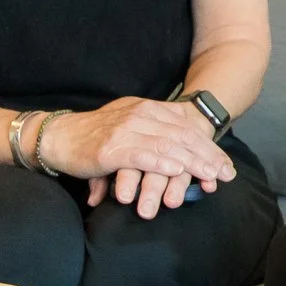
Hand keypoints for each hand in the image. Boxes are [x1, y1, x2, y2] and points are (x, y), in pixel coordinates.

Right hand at [43, 98, 233, 220]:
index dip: (209, 147)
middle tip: (227, 174)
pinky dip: (162, 164)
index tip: (226, 165)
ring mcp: (127, 130)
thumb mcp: (128, 129)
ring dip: (193, 163)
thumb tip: (179, 162)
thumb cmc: (94, 138)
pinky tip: (178, 172)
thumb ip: (153, 139)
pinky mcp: (112, 148)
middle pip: (183, 136)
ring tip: (211, 176)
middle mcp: (140, 116)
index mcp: (147, 109)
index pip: (186, 127)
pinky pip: (143, 155)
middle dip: (208, 157)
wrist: (58, 137)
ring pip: (168, 146)